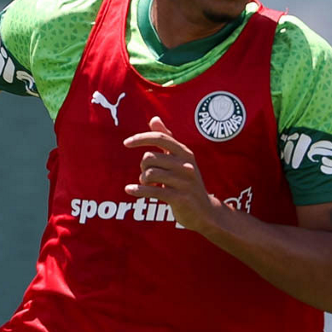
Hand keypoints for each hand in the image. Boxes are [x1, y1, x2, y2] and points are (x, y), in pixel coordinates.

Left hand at [123, 116, 219, 232]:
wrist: (204, 212)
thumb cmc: (187, 183)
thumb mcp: (180, 160)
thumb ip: (167, 139)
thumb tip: (154, 119)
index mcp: (185, 153)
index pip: (161, 138)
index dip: (142, 138)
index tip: (126, 143)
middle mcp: (186, 165)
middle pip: (150, 157)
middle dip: (143, 166)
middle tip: (147, 175)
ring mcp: (184, 182)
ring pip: (150, 173)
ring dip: (142, 180)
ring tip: (147, 184)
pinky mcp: (179, 198)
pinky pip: (152, 191)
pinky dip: (137, 190)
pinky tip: (129, 190)